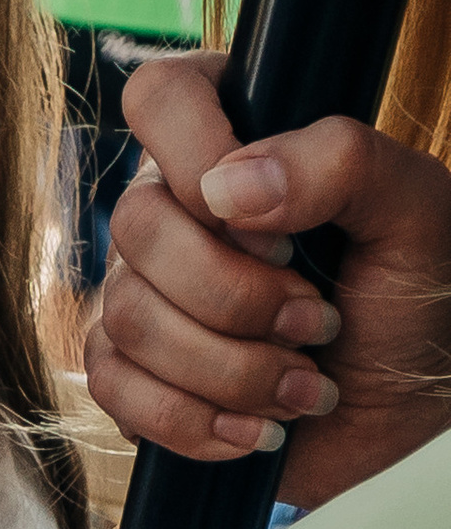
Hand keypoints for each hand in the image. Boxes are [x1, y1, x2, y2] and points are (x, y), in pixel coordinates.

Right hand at [90, 54, 450, 511]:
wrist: (402, 410)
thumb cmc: (414, 298)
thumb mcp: (413, 211)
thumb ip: (342, 162)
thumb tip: (229, 186)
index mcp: (237, 140)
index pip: (161, 99)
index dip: (196, 158)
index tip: (273, 226)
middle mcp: (175, 210)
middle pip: (138, 229)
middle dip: (236, 297)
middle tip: (318, 322)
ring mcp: (143, 292)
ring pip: (128, 319)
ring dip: (231, 370)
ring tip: (303, 386)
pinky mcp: (132, 372)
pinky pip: (114, 390)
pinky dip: (194, 421)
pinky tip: (255, 429)